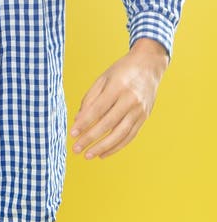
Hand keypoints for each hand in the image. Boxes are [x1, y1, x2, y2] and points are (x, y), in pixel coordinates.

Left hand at [70, 38, 168, 159]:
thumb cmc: (122, 70)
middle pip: (108, 123)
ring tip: (89, 155)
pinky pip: (130, 136)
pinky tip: (103, 153)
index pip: (98, 109)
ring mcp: (139, 110)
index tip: (72, 134)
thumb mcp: (103, 78)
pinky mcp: (144, 117)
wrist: (149, 65)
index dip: (85, 123)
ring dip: (103, 147)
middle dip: (91, 138)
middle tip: (76, 149)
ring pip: (120, 134)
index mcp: (118, 87)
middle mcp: (130, 99)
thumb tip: (78, 120)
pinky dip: (117, 147)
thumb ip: (90, 99)